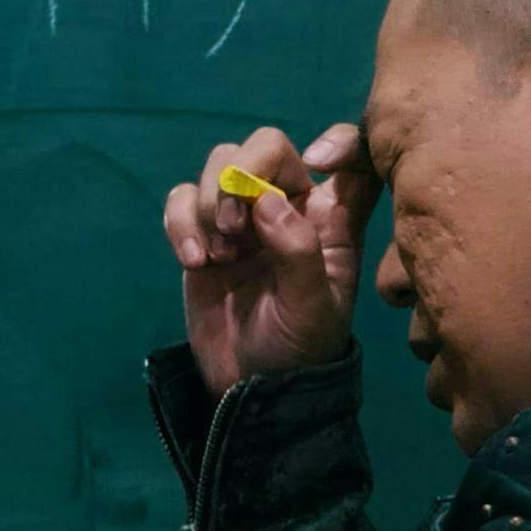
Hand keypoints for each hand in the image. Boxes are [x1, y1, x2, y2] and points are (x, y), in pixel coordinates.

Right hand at [163, 123, 378, 396]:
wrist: (252, 388)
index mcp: (332, 216)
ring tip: (216, 255)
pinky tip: (193, 263)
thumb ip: (299, 252)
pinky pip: (183, 198)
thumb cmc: (299, 348)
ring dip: (210, 200)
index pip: (349, 154)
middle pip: (266, 145)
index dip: (339, 142)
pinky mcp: (203, 233)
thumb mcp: (313, 309)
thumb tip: (268, 200)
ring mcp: (244, 216)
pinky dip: (181, 222)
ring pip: (220, 163)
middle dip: (242, 173)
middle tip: (233, 227)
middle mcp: (290, 204)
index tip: (316, 160)